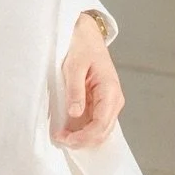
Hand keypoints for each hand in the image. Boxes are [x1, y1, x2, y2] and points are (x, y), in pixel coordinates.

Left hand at [53, 12, 124, 148]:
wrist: (87, 34)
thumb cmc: (82, 47)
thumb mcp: (74, 66)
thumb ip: (75, 90)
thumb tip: (75, 114)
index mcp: (110, 91)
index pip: (101, 124)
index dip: (84, 136)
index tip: (65, 139)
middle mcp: (114, 100)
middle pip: (103, 132)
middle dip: (82, 141)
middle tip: (59, 139)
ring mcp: (110, 103)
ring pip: (101, 130)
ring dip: (83, 137)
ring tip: (62, 136)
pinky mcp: (103, 102)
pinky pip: (96, 122)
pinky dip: (84, 129)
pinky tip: (69, 130)